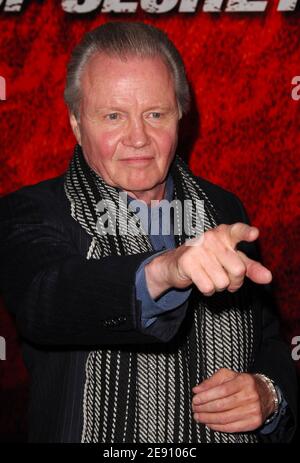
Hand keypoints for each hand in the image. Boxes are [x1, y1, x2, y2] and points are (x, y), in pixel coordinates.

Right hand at [145, 222, 271, 298]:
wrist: (177, 263)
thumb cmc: (209, 260)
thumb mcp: (232, 261)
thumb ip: (251, 268)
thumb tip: (268, 277)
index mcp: (225, 234)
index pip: (238, 231)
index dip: (246, 233)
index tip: (254, 234)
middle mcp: (212, 238)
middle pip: (238, 270)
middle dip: (235, 282)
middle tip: (225, 278)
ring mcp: (198, 249)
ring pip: (222, 282)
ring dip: (218, 286)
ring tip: (210, 276)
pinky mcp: (187, 262)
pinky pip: (208, 286)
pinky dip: (207, 290)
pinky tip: (201, 280)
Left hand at [192, 367, 275, 432]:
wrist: (266, 394)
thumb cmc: (243, 383)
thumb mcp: (229, 376)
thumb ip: (212, 381)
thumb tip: (197, 390)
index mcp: (244, 381)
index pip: (222, 390)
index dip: (206, 396)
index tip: (196, 399)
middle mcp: (250, 396)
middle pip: (222, 405)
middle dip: (205, 408)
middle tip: (194, 409)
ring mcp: (253, 410)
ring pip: (225, 418)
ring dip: (208, 419)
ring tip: (198, 417)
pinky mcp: (254, 422)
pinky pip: (232, 427)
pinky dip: (218, 427)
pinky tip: (209, 423)